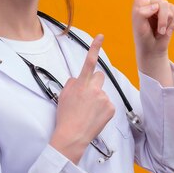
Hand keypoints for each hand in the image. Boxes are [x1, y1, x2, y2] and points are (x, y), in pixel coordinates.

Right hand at [50, 34, 115, 163]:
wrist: (72, 136)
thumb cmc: (65, 117)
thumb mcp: (63, 96)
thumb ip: (72, 84)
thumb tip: (78, 79)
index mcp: (81, 84)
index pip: (89, 61)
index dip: (95, 47)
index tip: (101, 36)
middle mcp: (94, 89)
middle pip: (99, 76)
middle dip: (95, 82)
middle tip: (87, 96)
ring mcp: (104, 98)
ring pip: (102, 92)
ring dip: (97, 98)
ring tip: (88, 111)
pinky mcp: (110, 108)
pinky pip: (107, 104)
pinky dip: (102, 109)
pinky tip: (94, 117)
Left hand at [131, 0, 173, 58]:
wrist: (152, 48)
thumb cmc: (141, 34)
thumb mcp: (138, 23)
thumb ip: (143, 11)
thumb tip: (156, 6)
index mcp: (141, 0)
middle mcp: (153, 0)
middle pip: (161, 3)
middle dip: (159, 19)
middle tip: (155, 30)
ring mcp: (164, 6)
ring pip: (169, 9)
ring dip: (165, 23)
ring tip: (159, 31)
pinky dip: (171, 24)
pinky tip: (165, 30)